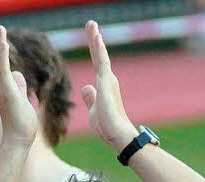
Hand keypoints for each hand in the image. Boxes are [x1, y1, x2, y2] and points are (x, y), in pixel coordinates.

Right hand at [0, 21, 36, 147]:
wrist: (18, 140)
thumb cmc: (22, 125)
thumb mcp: (23, 100)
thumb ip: (20, 87)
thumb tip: (18, 74)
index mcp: (5, 86)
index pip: (2, 62)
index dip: (0, 48)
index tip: (0, 33)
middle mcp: (0, 85)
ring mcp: (2, 87)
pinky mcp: (6, 91)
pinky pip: (2, 69)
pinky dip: (1, 54)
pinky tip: (2, 41)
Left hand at [81, 21, 138, 150]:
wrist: (117, 135)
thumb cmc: (107, 127)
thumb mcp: (93, 111)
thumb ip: (91, 98)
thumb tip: (86, 87)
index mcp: (103, 86)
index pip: (97, 64)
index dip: (94, 50)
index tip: (92, 36)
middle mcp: (107, 80)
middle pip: (99, 55)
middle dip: (95, 39)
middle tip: (90, 23)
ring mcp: (108, 80)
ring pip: (100, 55)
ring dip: (95, 39)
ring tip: (91, 24)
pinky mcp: (107, 83)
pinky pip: (102, 62)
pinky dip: (99, 49)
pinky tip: (96, 37)